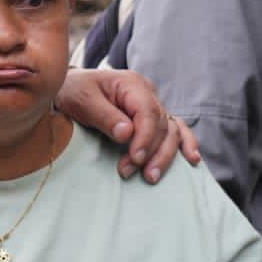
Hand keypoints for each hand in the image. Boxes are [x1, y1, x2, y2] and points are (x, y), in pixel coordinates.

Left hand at [54, 68, 200, 182]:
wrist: (70, 89)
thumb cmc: (74, 91)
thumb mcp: (81, 100)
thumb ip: (104, 116)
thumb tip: (127, 134)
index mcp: (132, 84)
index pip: (148, 113)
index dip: (145, 138)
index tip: (135, 159)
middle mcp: (148, 93)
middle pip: (162, 125)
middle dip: (151, 152)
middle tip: (133, 172)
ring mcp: (153, 105)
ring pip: (171, 131)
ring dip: (165, 155)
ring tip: (151, 177)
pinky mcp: (153, 119)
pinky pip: (176, 129)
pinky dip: (185, 143)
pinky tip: (192, 159)